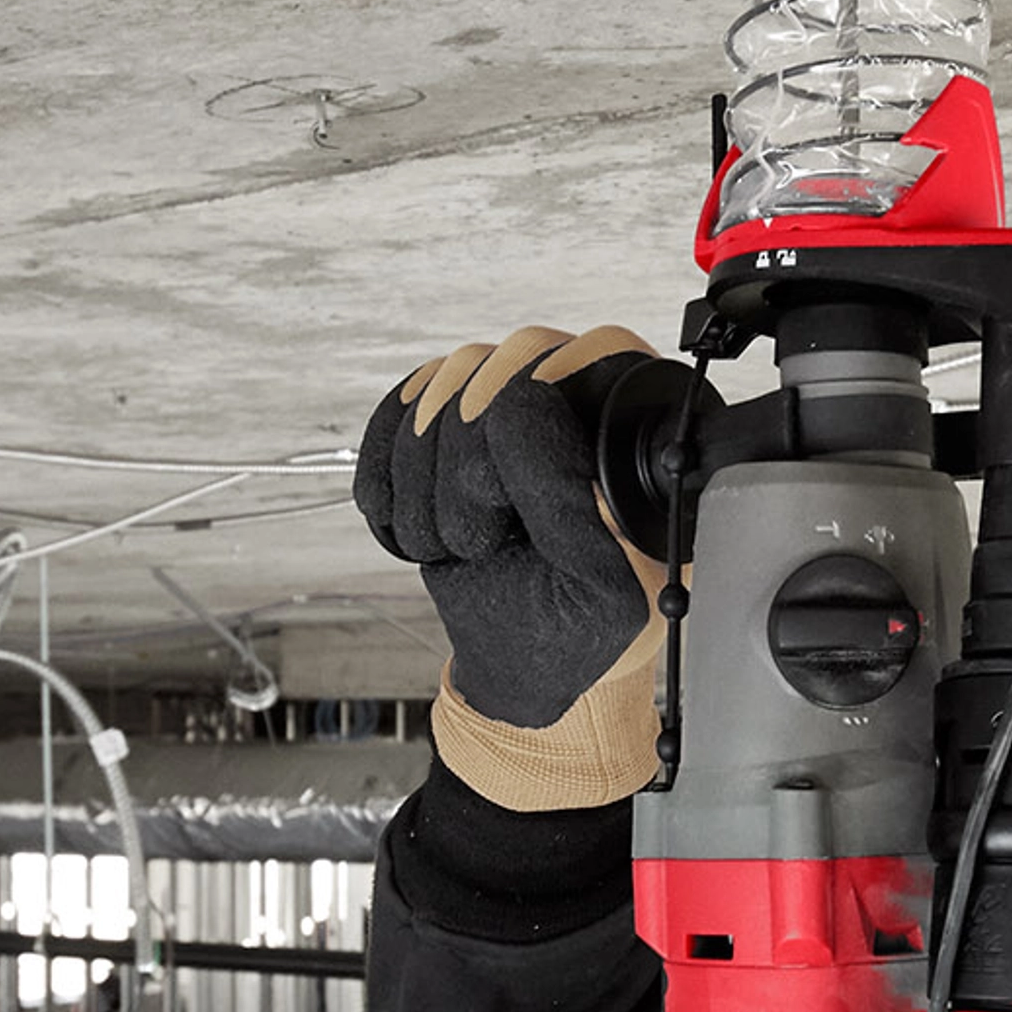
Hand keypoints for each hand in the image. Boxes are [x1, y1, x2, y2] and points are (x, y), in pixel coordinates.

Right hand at [354, 322, 666, 811]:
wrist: (516, 657)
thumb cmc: (572, 631)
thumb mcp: (594, 588)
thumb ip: (567, 499)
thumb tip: (519, 404)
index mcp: (627, 436)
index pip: (585, 354)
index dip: (527, 411)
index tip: (499, 493)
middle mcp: (564, 400)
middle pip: (490, 367)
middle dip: (463, 467)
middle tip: (478, 540)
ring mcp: (495, 405)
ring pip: (436, 386)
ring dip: (422, 481)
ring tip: (453, 544)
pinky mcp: (439, 427)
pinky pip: (391, 412)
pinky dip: (384, 478)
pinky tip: (410, 530)